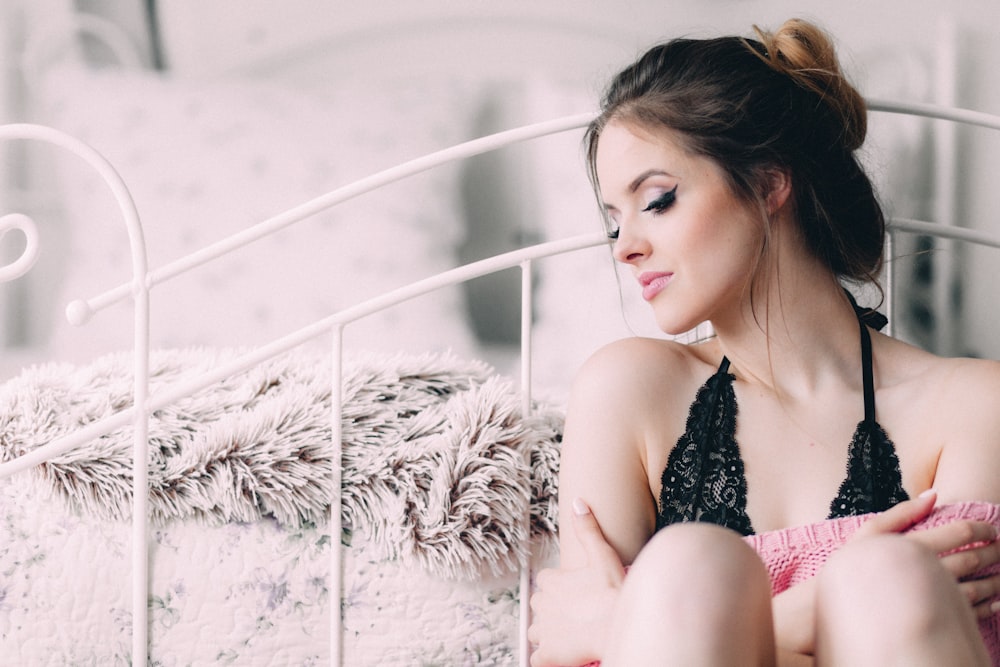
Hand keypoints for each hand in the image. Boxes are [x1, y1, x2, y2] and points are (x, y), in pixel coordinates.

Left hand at [528, 498, 624, 666]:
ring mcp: (543, 631)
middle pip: (539, 605)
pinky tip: (559, 656)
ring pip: (536, 631)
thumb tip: (578, 502)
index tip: (573, 592)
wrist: (614, 626)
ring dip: (547, 634)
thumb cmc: (611, 592)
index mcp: (552, 582)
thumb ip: (587, 529)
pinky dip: (545, 659)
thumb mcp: (602, 554)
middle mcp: (543, 605)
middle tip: (573, 614)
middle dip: (551, 609)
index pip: (545, 581)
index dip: (558, 586)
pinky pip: (537, 659)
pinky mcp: (547, 655)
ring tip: (567, 635)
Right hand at [857, 490, 999, 618]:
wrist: (835, 611)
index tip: (992, 528)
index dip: (981, 528)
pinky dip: (987, 607)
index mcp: (914, 547)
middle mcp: (927, 571)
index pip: (959, 532)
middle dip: (994, 551)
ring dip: (995, 581)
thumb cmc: (850, 568)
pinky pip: (968, 614)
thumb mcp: (868, 533)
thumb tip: (932, 494)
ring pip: (977, 587)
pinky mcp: (933, 621)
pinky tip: (994, 603)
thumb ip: (901, 512)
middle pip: (973, 558)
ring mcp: (931, 599)